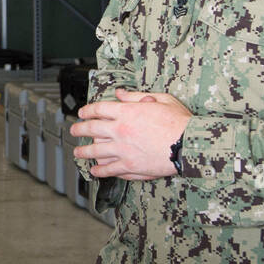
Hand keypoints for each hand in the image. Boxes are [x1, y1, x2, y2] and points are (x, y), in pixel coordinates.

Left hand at [70, 88, 191, 180]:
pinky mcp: (130, 166)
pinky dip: (100, 170)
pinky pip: (109, 169)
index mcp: (127, 112)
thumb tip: (120, 93)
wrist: (189, 144)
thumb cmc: (179, 122)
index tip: (82, 113)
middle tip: (73, 130)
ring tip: (78, 152)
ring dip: (84, 152)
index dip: (87, 110)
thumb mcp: (161, 99)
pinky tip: (95, 170)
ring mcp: (123, 150)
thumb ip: (136, 97)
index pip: (99, 109)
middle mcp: (120, 130)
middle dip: (79, 129)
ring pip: (96, 151)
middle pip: (91, 129)